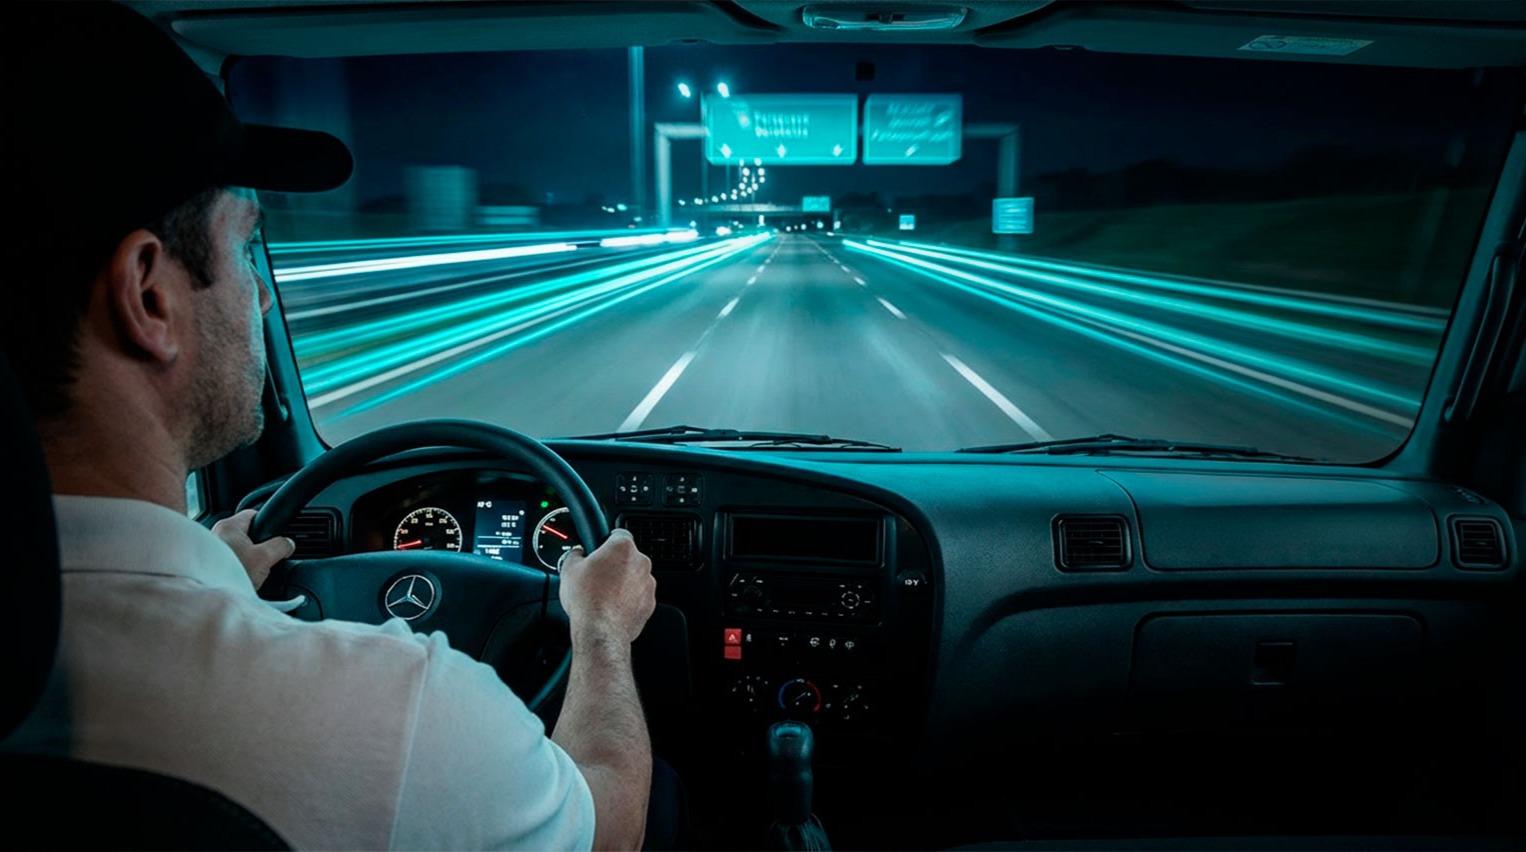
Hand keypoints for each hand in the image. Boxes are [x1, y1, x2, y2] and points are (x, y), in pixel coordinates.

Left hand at [212, 509, 294, 589]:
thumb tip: (288, 544)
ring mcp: (211, 549)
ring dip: (249, 558)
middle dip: (260, 545)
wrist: (207, 601)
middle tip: (266, 558)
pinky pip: (232, 560)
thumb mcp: (265, 557)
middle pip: (248, 533)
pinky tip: (244, 577)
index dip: (269, 523)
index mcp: (228, 526)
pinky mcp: (210, 564)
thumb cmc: (227, 576)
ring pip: (240, 548)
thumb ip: (281, 545)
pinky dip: (239, 567)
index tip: (277, 534)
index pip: (254, 513)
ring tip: (254, 570)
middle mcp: (216, 533)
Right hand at [557, 529, 655, 646]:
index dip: (606, 541)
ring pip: (634, 577)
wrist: (599, 631)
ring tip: (603, 594)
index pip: (618, 533)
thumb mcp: (569, 569)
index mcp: (623, 548)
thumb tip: (577, 554)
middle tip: (597, 575)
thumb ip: (575, 554)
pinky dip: (628, 599)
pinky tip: (612, 606)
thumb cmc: (587, 600)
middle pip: (627, 557)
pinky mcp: (649, 603)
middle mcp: (641, 563)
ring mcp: (648, 584)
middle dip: (614, 564)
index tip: (600, 547)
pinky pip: (638, 596)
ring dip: (622, 582)